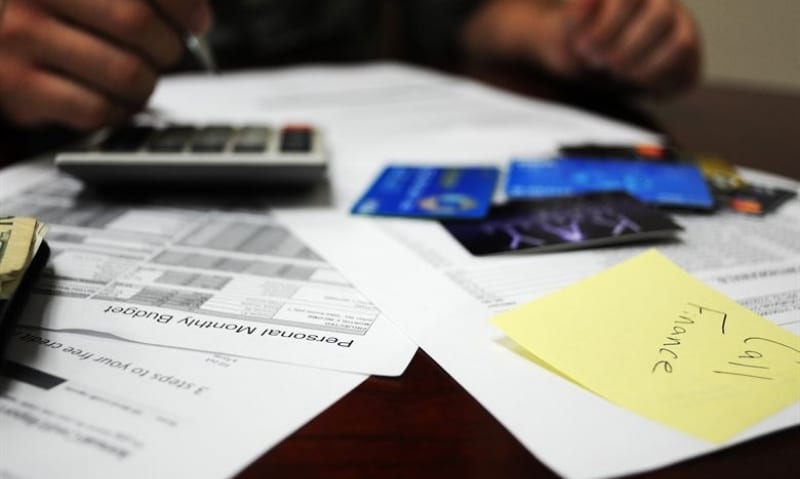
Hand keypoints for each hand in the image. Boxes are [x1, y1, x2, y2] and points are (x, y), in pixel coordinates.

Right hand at [0, 0, 211, 129]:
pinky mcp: (19, 86)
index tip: (195, 21)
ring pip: (126, 74)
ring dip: (145, 84)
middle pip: (138, 26)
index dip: (184, 6)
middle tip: (162, 52)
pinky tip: (109, 97)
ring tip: (134, 76)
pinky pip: (99, 110)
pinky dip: (118, 110)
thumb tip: (196, 14)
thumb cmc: (57, 15)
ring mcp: (21, 38)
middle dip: (166, 47)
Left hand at [462, 0, 700, 96]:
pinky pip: (686, 64)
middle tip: (597, 62)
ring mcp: (678, 25)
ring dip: (642, 62)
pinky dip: (657, 76)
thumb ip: (574, 14)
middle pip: (660, 13)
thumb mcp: (564, 30)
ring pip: (680, 40)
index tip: (583, 46)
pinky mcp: (685, 52)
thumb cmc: (575, 42)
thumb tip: (583, 0)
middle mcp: (659, 1)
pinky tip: (632, 80)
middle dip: (624, 44)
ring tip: (614, 71)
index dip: (608, 24)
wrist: (586, 65)